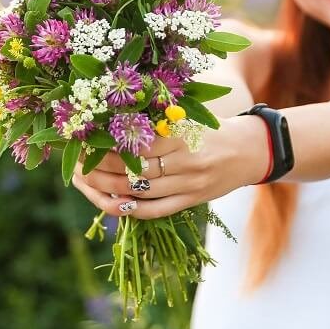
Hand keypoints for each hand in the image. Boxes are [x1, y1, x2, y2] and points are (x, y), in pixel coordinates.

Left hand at [70, 114, 269, 219]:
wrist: (250, 150)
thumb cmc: (211, 128)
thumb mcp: (186, 118)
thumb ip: (155, 122)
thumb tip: (110, 122)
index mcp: (182, 136)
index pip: (137, 143)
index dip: (108, 143)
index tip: (87, 138)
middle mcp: (186, 162)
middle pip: (134, 169)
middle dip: (101, 167)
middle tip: (79, 161)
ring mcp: (189, 185)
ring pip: (141, 191)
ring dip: (109, 188)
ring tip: (86, 180)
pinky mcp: (192, 201)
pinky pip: (156, 210)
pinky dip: (131, 209)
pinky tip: (111, 202)